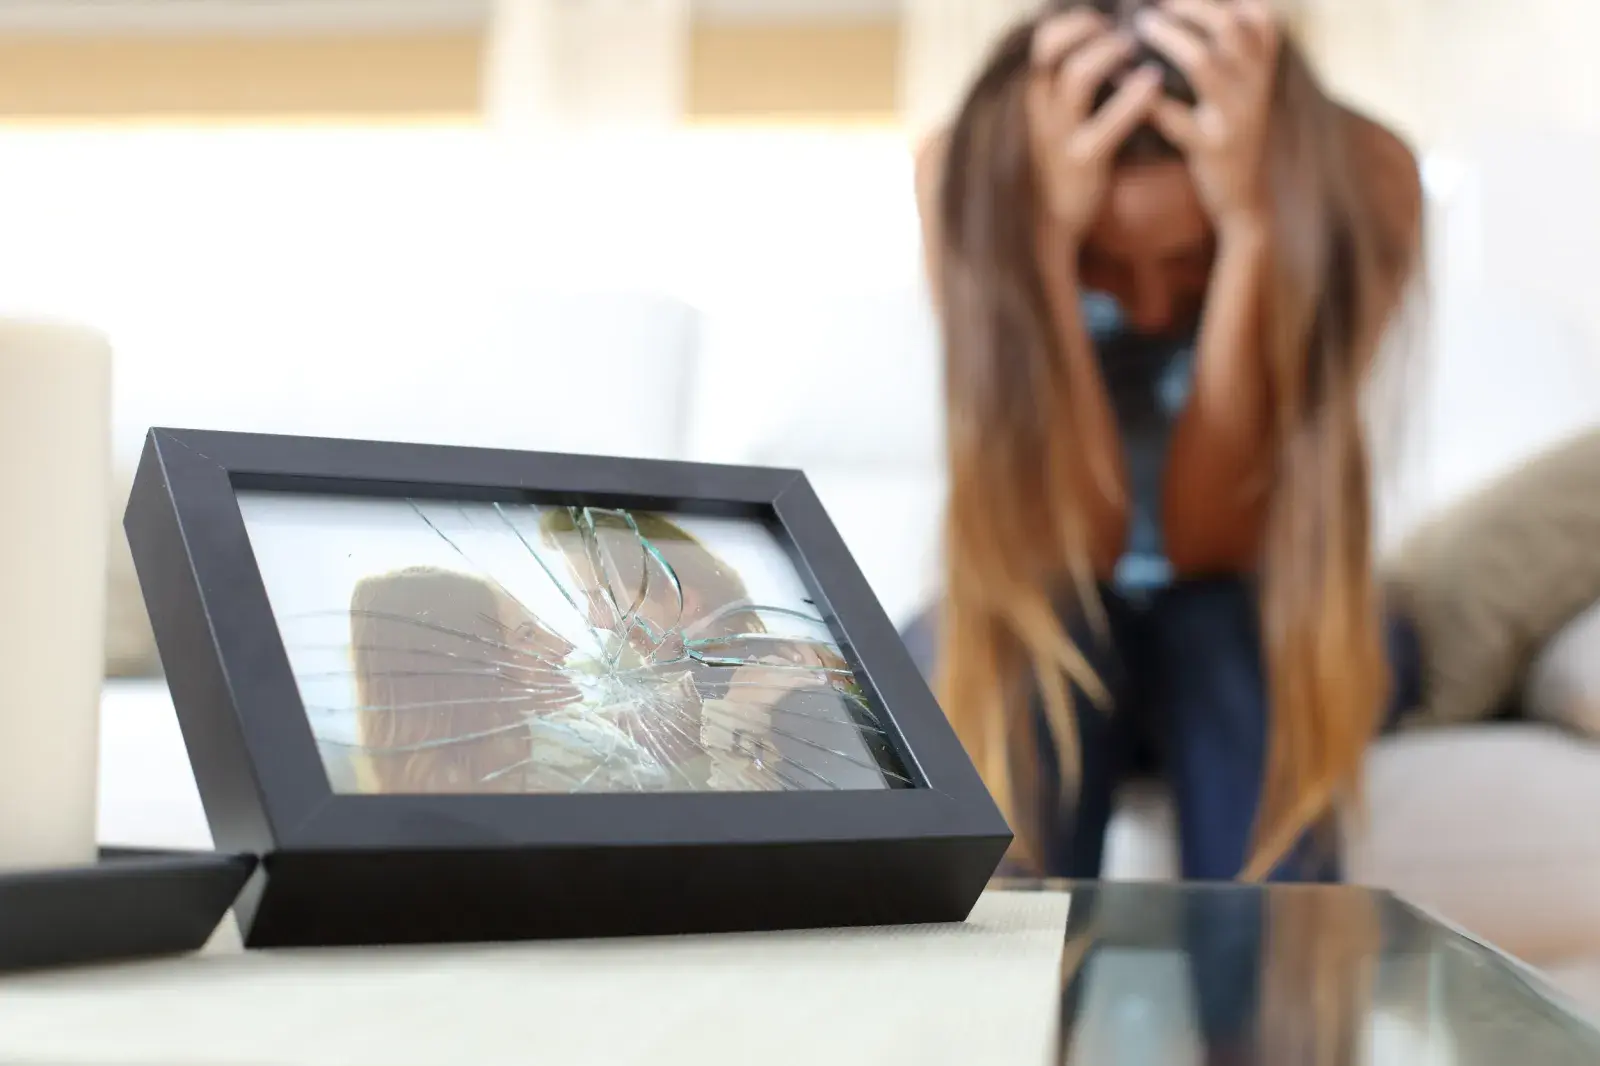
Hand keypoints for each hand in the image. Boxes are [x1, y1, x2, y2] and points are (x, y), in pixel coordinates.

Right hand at [1027, 10, 1165, 239]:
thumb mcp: (1052, 121)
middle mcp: (1039, 110)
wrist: (1047, 223)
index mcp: (1034, 97)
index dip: (1073, 21)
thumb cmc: (1059, 163)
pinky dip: (1133, 97)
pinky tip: (1153, 82)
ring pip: (1077, 76)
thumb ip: (1065, 87)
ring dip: (1110, 53)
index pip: (1042, 41)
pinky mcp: (1083, 160)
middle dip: (1088, 27)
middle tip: (1122, 29)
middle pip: (1051, 47)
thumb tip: (1097, 47)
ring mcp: (1058, 135)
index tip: (1102, 19)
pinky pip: (1108, 122)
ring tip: (1135, 47)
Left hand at [1138, 0, 1278, 232]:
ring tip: (1140, 26)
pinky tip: (1119, 77)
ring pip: (1203, 62)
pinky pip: (1172, 114)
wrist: (1244, 196)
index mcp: (1265, 68)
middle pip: (1228, 26)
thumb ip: (1237, 50)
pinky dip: (1142, 93)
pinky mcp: (1210, 146)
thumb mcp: (1247, 88)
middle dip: (1188, 6)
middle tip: (1152, 6)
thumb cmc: (1233, 132)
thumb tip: (1206, 7)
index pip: (1255, 13)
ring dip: (1168, 38)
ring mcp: (1235, 116)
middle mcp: (1256, 86)